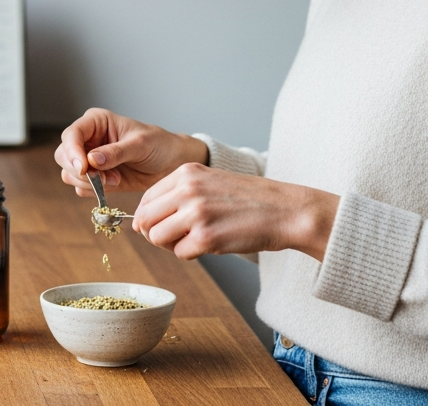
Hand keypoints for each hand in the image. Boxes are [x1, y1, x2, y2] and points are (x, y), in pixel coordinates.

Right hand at [54, 108, 209, 195]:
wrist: (170, 163)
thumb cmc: (158, 145)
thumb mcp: (140, 145)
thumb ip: (116, 152)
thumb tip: (92, 159)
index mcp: (96, 122)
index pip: (71, 135)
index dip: (72, 152)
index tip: (83, 167)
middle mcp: (88, 139)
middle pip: (64, 156)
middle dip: (80, 171)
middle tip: (102, 178)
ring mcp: (89, 160)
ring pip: (70, 174)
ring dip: (90, 182)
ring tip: (115, 179)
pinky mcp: (95, 178)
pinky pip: (82, 188)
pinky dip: (95, 191)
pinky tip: (116, 183)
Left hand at [132, 163, 338, 260]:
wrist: (285, 210)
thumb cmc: (249, 199)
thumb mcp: (209, 181)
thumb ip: (177, 195)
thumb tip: (141, 223)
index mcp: (186, 172)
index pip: (145, 199)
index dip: (148, 218)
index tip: (161, 225)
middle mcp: (187, 189)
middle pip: (145, 220)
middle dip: (156, 233)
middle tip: (177, 237)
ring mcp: (196, 213)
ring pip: (157, 238)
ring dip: (173, 245)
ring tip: (196, 239)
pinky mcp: (206, 237)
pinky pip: (180, 254)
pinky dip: (192, 254)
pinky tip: (212, 244)